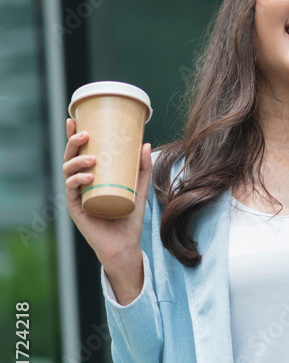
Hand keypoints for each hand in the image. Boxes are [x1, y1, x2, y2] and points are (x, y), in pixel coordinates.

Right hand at [63, 117, 151, 278]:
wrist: (125, 244)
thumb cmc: (128, 216)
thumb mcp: (139, 188)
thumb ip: (142, 168)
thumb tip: (146, 143)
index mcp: (90, 176)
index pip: (79, 152)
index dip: (73, 135)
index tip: (74, 117)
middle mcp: (80, 184)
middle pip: (70, 158)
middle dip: (73, 144)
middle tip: (85, 134)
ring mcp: (77, 196)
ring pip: (68, 173)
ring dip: (77, 162)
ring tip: (92, 159)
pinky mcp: (76, 209)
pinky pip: (72, 191)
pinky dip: (78, 182)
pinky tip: (88, 177)